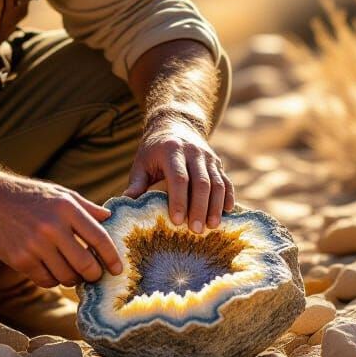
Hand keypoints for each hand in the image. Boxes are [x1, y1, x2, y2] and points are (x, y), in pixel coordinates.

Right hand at [0, 173, 122, 288]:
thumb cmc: (31, 197)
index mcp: (67, 208)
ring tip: (72, 272)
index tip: (118, 268)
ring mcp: (35, 245)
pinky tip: (52, 269)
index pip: (99, 238)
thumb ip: (86, 207)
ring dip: (74, 279)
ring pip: (67, 276)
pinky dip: (53, 279)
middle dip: (95, 274)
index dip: (112, 257)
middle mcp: (52, 226)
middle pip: (86, 264)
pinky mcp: (21, 259)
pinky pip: (46, 280)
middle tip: (95, 275)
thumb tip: (111, 218)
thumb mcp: (61, 194)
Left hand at [122, 115, 234, 231]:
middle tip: (197, 231)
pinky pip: (227, 182)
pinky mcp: (217, 163)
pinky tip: (226, 213)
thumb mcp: (141, 162)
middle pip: (201, 182)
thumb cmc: (154, 151)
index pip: (178, 178)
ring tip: (212, 227)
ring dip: (215, 206)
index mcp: (171, 150)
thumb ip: (136, 183)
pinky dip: (228, 197)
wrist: (175, 126)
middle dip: (200, 208)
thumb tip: (127, 203)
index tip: (178, 221)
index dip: (179, 200)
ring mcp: (208, 157)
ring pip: (217, 183)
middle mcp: (193, 151)